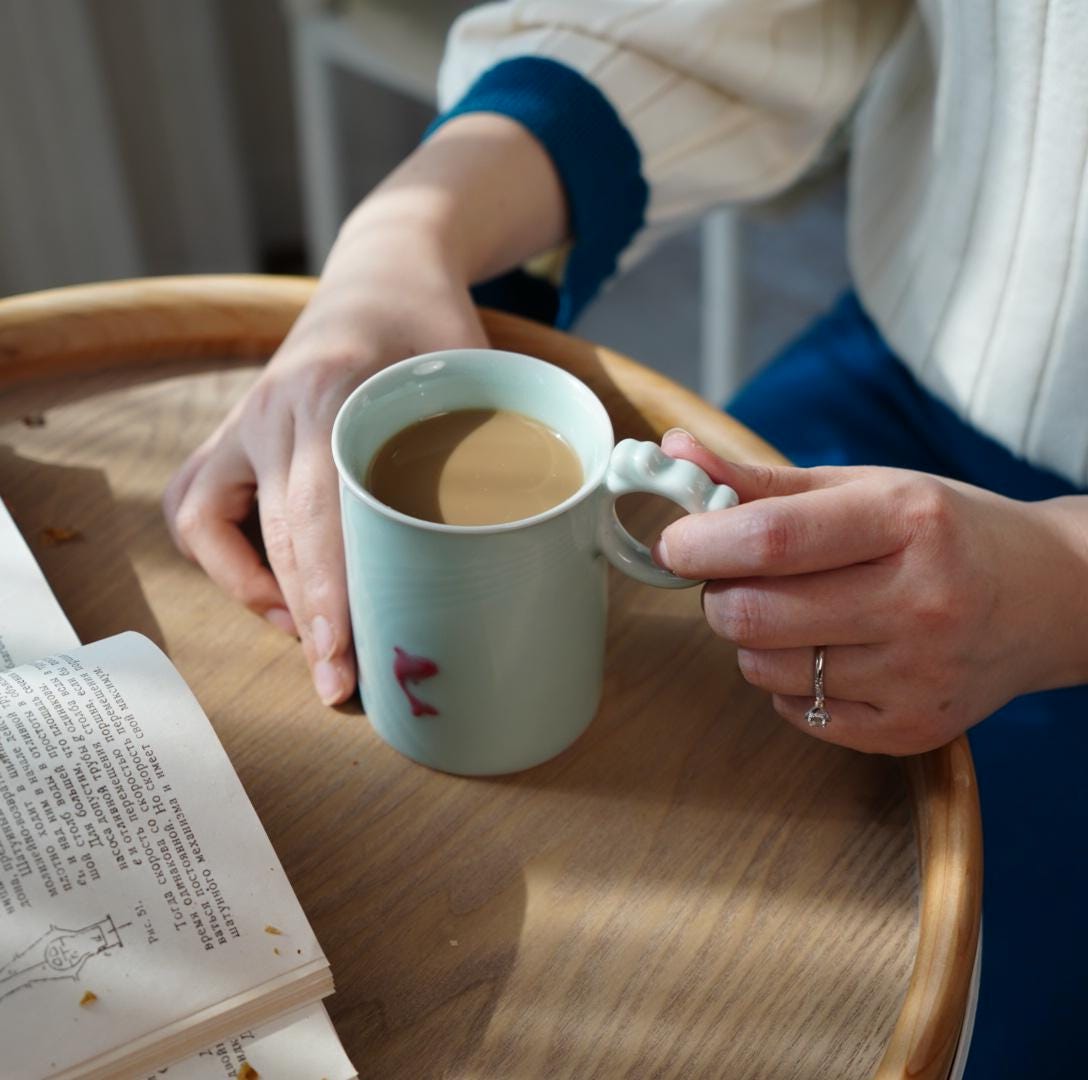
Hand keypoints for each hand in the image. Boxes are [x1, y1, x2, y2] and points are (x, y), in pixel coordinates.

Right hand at [163, 222, 486, 703]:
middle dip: (308, 618)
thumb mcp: (477, 366)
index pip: (320, 508)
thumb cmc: (433, 323)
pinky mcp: (232, 435)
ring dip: (261, 596)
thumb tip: (553, 536)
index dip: (329, 590)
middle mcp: (273, 406)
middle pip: (280, 532)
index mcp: (333, 386)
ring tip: (313, 641)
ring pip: (215, 526)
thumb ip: (500, 441)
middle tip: (342, 683)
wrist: (381, 270)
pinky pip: (194, 508)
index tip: (343, 655)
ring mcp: (244, 420)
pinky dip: (222, 561)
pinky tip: (273, 591)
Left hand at [655, 429, 1087, 753]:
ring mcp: (917, 676)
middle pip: (752, 614)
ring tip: (795, 611)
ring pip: (762, 668)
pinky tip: (831, 652)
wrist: (1049, 599)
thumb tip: (674, 454)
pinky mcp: (910, 729)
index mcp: (908, 521)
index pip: (772, 538)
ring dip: (752, 638)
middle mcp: (920, 602)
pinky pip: (796, 711)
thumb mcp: (867, 486)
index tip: (676, 542)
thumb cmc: (948, 531)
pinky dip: (789, 681)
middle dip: (718, 593)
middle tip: (737, 576)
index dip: (701, 542)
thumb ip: (763, 479)